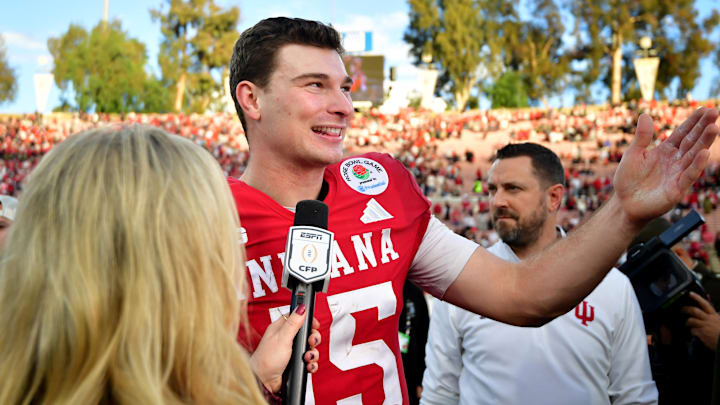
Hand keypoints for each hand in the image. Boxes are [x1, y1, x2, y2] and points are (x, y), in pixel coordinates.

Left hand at [250, 304, 321, 392]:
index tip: (314, 325)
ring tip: (307, 357)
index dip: (308, 320)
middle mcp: (286, 339)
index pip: (297, 317)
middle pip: (307, 333)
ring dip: (313, 353)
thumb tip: (301, 307)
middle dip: (313, 338)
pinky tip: (308, 365)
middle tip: (311, 342)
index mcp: (281, 328)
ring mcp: (291, 351)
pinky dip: (311, 363)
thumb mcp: (282, 338)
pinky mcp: (295, 362)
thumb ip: (293, 323)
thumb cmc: (266, 360)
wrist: (264, 382)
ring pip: (309, 347)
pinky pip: (309, 360)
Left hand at [613, 108, 717, 225]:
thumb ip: (641, 137)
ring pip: (694, 156)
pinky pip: (688, 175)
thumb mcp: (633, 154)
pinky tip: (704, 153)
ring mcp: (678, 174)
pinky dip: (696, 165)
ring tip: (714, 128)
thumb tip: (645, 115)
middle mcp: (675, 161)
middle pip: (692, 141)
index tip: (704, 109)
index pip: (682, 133)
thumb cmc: (629, 179)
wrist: (624, 203)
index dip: (693, 122)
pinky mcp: (677, 189)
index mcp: (666, 151)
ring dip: (704, 142)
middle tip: (715, 112)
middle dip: (703, 127)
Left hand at [683, 291, 719, 350]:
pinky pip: (692, 330)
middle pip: (694, 310)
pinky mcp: (702, 333)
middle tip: (682, 309)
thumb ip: (712, 316)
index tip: (690, 293)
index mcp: (714, 316)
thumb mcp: (719, 322)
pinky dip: (692, 332)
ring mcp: (705, 326)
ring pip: (691, 320)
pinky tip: (694, 333)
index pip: (705, 304)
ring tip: (687, 324)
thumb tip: (707, 311)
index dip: (697, 298)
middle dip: (686, 309)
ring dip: (687, 322)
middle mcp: (709, 319)